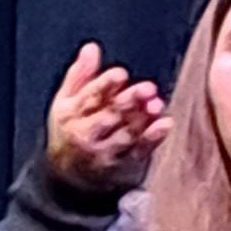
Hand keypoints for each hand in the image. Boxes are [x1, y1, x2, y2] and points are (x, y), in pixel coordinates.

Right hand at [46, 42, 171, 193]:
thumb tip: (91, 48)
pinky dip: (153, 139)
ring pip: (125, 134)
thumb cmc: (69, 134)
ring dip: (142, 119)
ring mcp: (105, 153)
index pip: (90, 97)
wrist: (68, 183)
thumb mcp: (65, 104)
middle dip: (128, 102)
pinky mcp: (122, 166)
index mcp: (71, 114)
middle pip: (109, 115)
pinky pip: (139, 152)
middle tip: (147, 88)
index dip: (106, 85)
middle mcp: (86, 135)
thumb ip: (79, 75)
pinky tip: (165, 125)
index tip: (121, 75)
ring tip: (156, 104)